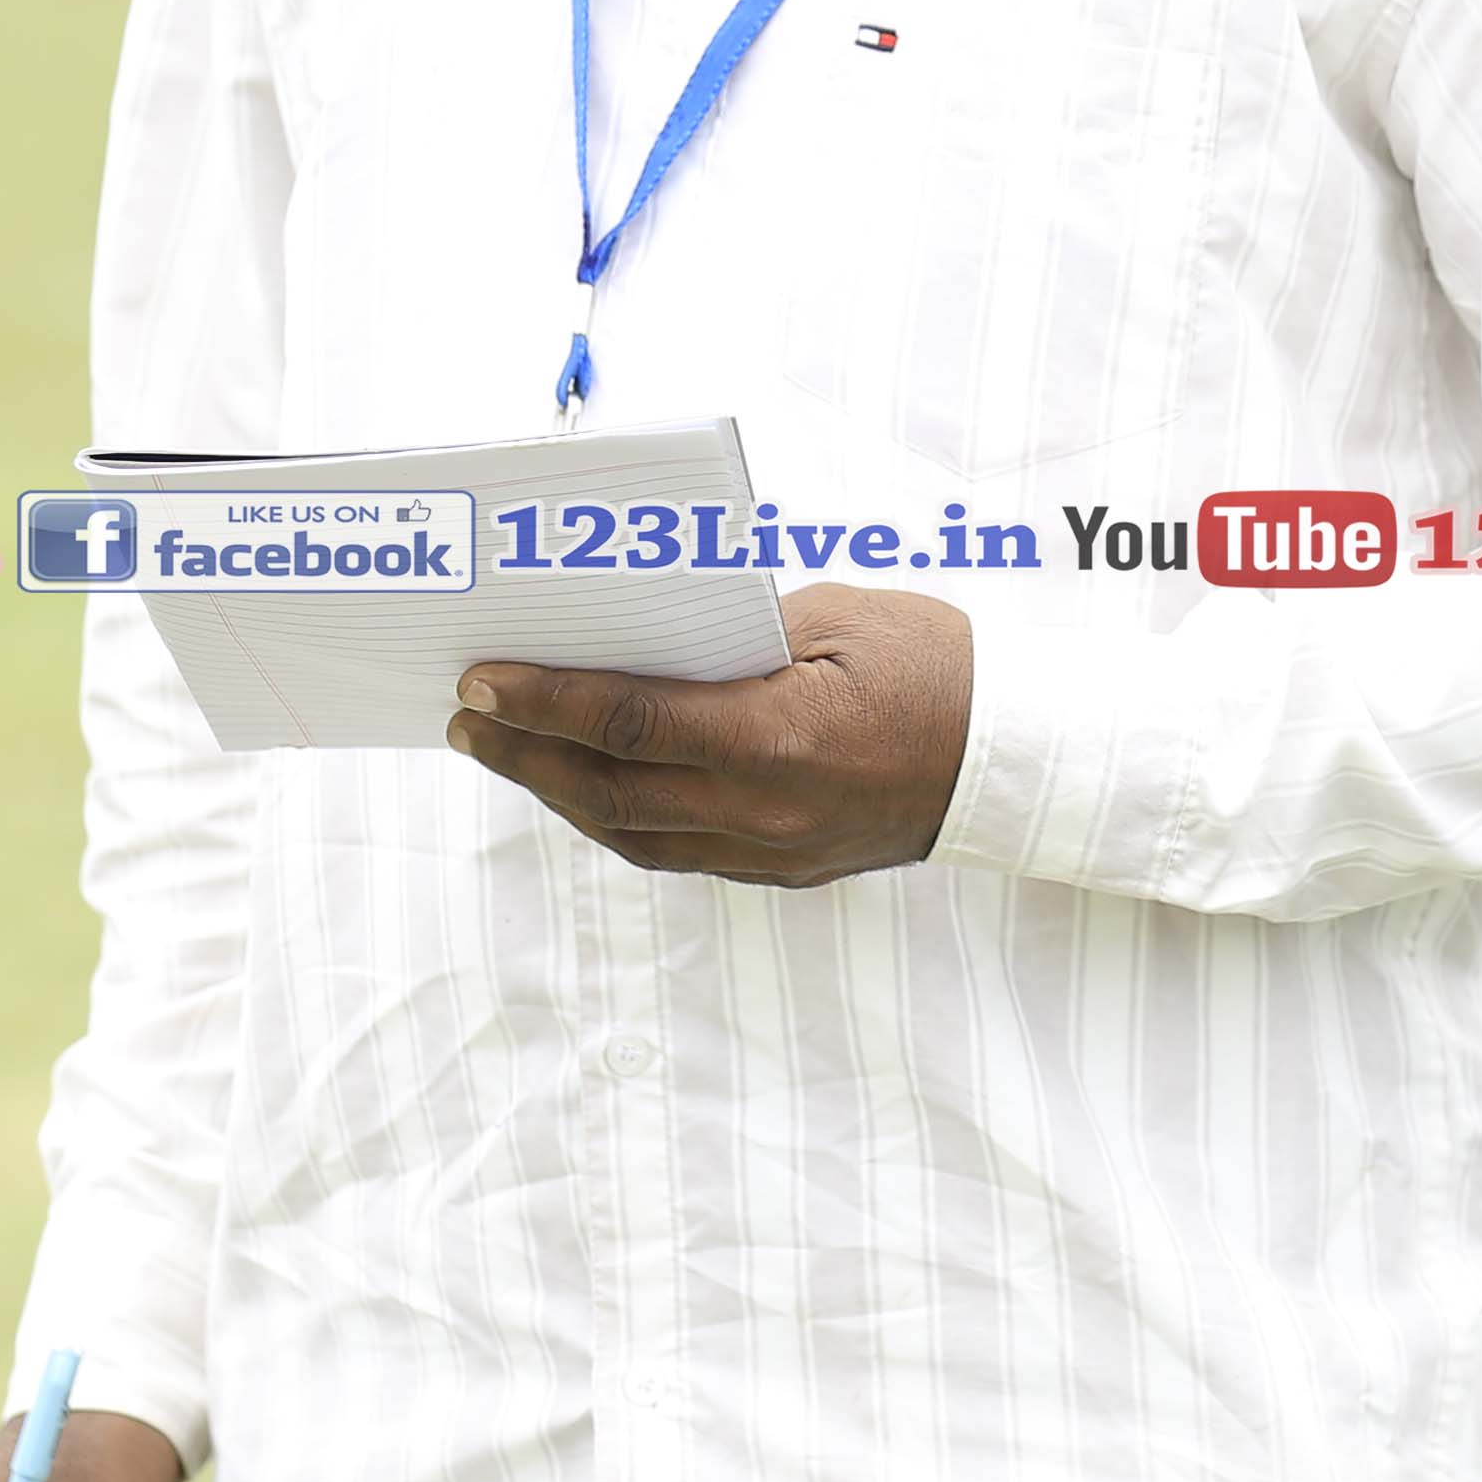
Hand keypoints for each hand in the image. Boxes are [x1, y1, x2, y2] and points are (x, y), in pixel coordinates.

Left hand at [442, 582, 974, 885]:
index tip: (480, 679)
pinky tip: (586, 784)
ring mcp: (771, 851)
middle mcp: (763, 811)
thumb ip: (734, 632)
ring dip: (557, 793)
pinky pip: (675, 850)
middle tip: (464, 719)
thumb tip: (644, 638)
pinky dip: (616, 817)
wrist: (1016, 760)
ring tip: (505, 751)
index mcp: (775, 738)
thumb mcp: (835, 614)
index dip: (541, 701)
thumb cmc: (935, 666)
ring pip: (632, 834)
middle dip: (524, 754)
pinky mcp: (782, 867)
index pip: (625, 721)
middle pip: (608, 791)